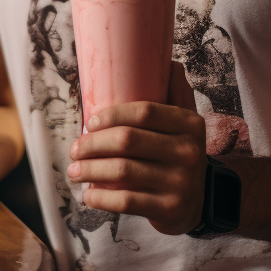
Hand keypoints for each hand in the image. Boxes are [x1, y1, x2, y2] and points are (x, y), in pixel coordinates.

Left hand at [67, 98, 206, 235]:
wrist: (196, 203)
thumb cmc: (176, 154)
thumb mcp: (184, 123)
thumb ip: (177, 92)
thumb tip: (169, 61)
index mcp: (190, 124)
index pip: (144, 112)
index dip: (112, 115)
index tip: (90, 123)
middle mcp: (189, 151)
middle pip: (128, 140)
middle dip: (92, 144)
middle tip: (75, 150)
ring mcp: (181, 182)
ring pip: (123, 170)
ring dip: (90, 170)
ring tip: (74, 171)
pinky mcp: (170, 208)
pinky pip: (127, 201)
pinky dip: (102, 198)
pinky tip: (88, 196)